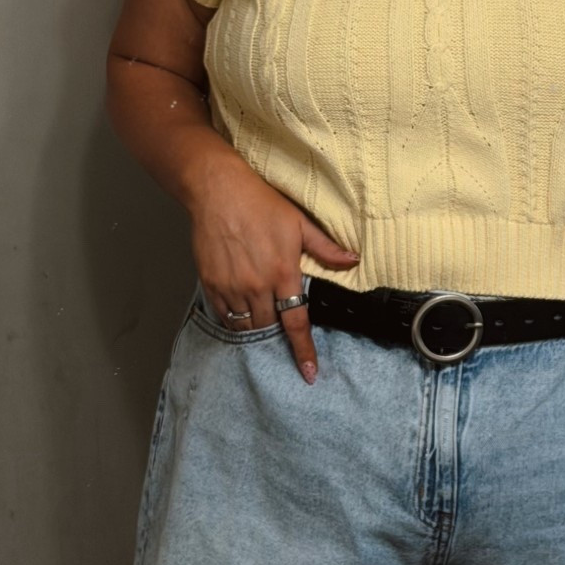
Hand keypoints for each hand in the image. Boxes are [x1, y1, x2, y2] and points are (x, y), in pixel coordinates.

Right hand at [187, 152, 358, 380]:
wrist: (218, 191)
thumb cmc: (260, 203)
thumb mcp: (299, 223)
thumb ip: (326, 248)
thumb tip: (353, 260)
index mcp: (282, 273)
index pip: (295, 323)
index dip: (303, 351)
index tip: (308, 373)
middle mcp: (257, 285)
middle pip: (269, 328)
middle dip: (277, 338)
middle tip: (282, 338)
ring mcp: (232, 286)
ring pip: (245, 325)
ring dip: (256, 331)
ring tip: (262, 328)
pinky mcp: (211, 283)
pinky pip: (224, 315)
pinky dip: (233, 321)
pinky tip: (240, 316)